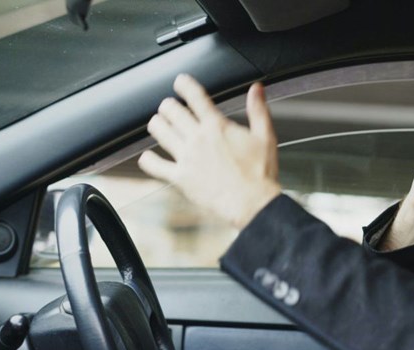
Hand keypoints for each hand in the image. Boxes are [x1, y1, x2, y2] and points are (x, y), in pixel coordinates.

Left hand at [138, 74, 281, 228]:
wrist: (252, 204)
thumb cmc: (260, 173)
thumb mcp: (265, 137)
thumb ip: (258, 110)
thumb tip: (256, 88)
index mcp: (217, 126)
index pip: (195, 96)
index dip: (184, 84)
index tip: (180, 82)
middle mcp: (198, 138)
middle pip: (171, 110)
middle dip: (169, 105)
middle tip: (171, 107)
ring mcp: (186, 158)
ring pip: (159, 131)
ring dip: (157, 124)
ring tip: (160, 124)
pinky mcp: (180, 178)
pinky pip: (154, 165)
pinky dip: (148, 159)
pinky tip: (148, 157)